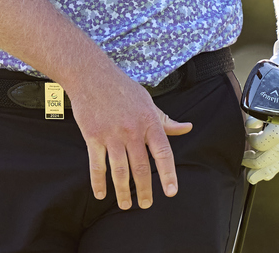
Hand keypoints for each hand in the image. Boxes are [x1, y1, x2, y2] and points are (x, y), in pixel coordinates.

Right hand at [69, 68, 192, 209]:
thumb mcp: (147, 101)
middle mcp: (132, 130)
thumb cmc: (122, 88)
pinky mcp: (93, 136)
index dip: (168, 174)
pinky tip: (101, 194)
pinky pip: (97, 165)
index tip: (171, 192)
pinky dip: (98, 182)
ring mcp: (111, 134)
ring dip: (123, 191)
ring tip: (125, 204)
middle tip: (145, 204)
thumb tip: (187, 128)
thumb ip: (165, 120)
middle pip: (141, 167)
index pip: (163, 152)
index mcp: (148, 121)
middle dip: (144, 190)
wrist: (91, 75)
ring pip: (120, 171)